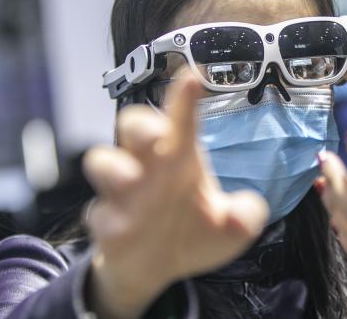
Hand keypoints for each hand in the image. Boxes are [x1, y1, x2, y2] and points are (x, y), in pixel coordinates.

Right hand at [83, 73, 267, 318]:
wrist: (156, 269)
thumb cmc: (190, 231)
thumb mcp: (230, 228)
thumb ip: (244, 216)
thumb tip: (248, 211)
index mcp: (178, 155)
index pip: (181, 119)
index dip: (185, 97)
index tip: (193, 78)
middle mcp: (147, 165)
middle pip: (132, 125)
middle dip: (142, 124)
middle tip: (156, 135)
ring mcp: (122, 192)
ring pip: (102, 160)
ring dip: (114, 167)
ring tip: (130, 179)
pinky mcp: (106, 222)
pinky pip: (99, 212)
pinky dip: (109, 218)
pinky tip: (122, 227)